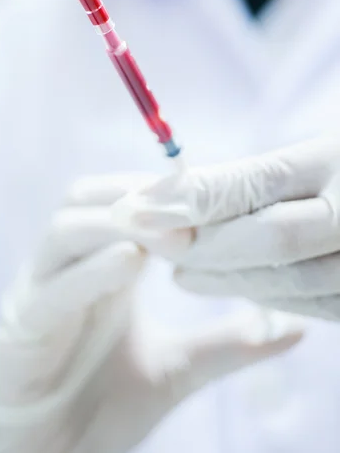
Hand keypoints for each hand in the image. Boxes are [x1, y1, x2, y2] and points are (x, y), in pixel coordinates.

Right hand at [0, 176, 302, 452]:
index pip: (120, 201)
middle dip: (139, 196)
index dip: (161, 191)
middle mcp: (66, 268)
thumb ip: (228, 343)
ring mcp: (39, 294)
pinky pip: (51, 290)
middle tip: (192, 213)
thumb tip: (290, 329)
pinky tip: (129, 262)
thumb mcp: (179, 366)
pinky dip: (90, 271)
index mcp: (101, 267)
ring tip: (173, 236)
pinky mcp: (21, 331)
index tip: (209, 196)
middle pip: (87, 199)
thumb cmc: (108, 405)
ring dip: (119, 223)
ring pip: (65, 231)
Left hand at [113, 138, 339, 320]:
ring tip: (178, 270)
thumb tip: (170, 196)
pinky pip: (318, 303)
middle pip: (272, 239)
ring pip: (292, 279)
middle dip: (203, 244)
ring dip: (226, 277)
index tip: (133, 206)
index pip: (256, 183)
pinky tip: (229, 284)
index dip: (192, 197)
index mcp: (337, 158)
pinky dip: (267, 295)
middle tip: (148, 239)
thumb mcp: (315, 149)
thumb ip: (251, 176)